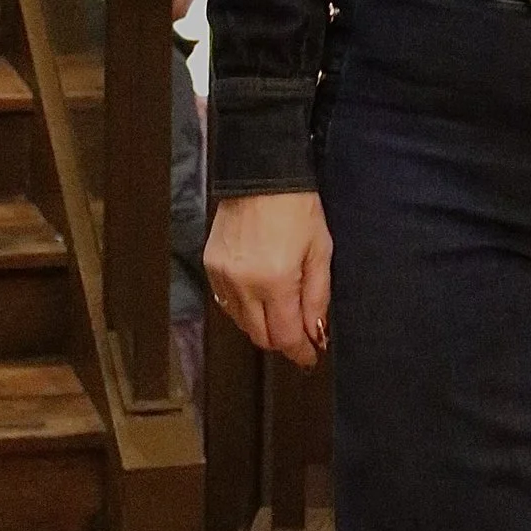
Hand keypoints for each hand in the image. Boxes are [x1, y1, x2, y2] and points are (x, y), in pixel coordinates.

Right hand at [206, 191, 331, 368]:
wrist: (261, 174)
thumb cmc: (298, 209)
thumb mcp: (320, 252)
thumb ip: (317, 297)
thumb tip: (316, 332)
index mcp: (275, 282)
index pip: (285, 336)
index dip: (300, 352)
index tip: (310, 356)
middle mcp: (243, 285)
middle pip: (260, 336)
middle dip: (282, 341)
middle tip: (299, 336)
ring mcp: (222, 276)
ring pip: (241, 322)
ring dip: (262, 325)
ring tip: (281, 312)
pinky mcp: (210, 266)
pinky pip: (226, 302)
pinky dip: (243, 308)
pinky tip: (258, 296)